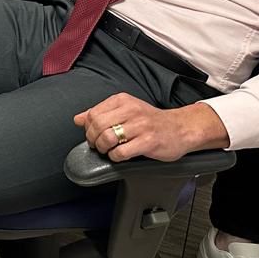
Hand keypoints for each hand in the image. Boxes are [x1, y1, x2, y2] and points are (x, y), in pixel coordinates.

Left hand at [74, 93, 227, 162]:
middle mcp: (131, 110)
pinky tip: (120, 156)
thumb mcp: (125, 111)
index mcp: (122, 100)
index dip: (88, 128)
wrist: (181, 128)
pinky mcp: (149, 142)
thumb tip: (77, 119)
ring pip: (107, 138)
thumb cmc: (152, 121)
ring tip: (109, 151)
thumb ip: (101, 113)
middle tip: (98, 146)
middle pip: (97, 126)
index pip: (93, 113)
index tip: (93, 135)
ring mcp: (141, 126)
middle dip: (93, 139)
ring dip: (103, 149)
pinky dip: (116, 157)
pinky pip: (122, 152)